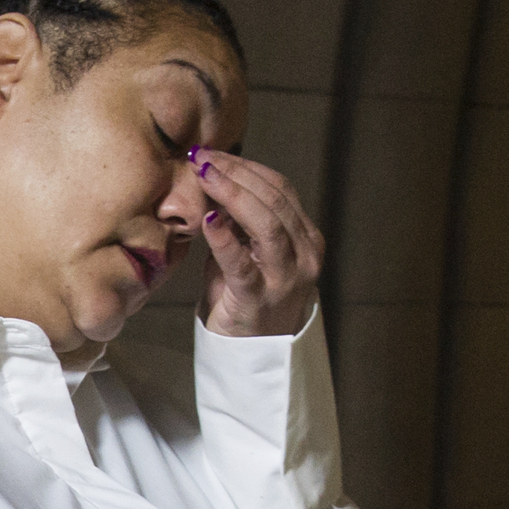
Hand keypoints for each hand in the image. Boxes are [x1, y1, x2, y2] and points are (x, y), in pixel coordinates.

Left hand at [191, 150, 322, 337]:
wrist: (248, 356)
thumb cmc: (242, 299)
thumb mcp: (244, 252)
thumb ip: (234, 220)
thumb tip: (212, 179)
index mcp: (305, 238)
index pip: (280, 189)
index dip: (246, 168)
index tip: (214, 153)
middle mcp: (305, 255)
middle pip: (274, 200)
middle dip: (236, 173)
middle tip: (203, 156)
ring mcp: (286, 278)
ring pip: (267, 224)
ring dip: (232, 194)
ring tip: (205, 175)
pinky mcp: (259, 299)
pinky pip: (242, 263)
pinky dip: (225, 239)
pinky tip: (209, 221)